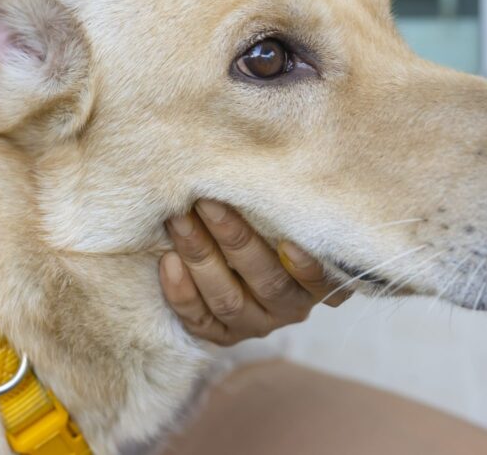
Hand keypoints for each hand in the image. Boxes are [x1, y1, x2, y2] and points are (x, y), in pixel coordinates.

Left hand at [160, 200, 349, 345]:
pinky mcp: (220, 333)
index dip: (305, 266)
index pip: (318, 280)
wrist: (235, 245)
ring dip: (200, 258)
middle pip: (266, 282)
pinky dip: (181, 292)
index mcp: (317, 281)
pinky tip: (168, 260)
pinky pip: (199, 321)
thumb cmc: (272, 216)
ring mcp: (253, 323)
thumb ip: (291, 199)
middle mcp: (289, 306)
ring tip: (178, 221)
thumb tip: (302, 153)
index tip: (289, 242)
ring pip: (228, 301)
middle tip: (207, 200)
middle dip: (234, 239)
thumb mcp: (289, 210)